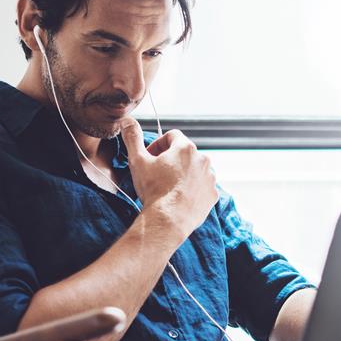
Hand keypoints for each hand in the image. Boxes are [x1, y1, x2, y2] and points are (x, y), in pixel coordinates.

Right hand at [120, 118, 218, 236]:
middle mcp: (203, 159)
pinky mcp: (213, 194)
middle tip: (156, 174)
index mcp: (186, 147)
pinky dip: (192, 188)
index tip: (150, 157)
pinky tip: (179, 197)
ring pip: (194, 169)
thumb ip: (133, 138)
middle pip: (184, 152)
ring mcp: (210, 177)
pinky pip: (202, 186)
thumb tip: (128, 121)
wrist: (169, 220)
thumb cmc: (154, 189)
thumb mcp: (138, 161)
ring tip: (168, 187)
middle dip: (170, 159)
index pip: (172, 136)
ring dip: (183, 173)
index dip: (158, 144)